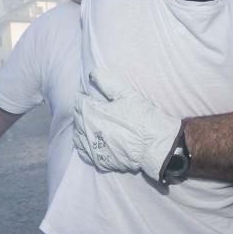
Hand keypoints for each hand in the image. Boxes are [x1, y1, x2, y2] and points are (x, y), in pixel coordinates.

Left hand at [73, 68, 181, 182]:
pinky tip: (92, 141)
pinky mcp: (99, 161)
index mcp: (91, 112)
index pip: (78, 101)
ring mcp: (92, 147)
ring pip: (77, 135)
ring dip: (81, 128)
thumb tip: (92, 73)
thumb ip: (106, 81)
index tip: (91, 96)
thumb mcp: (127, 94)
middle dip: (82, 111)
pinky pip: (83, 152)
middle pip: (77, 118)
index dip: (84, 97)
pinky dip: (84, 145)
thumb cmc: (142, 118)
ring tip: (92, 124)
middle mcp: (87, 130)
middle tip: (92, 108)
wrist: (155, 146)